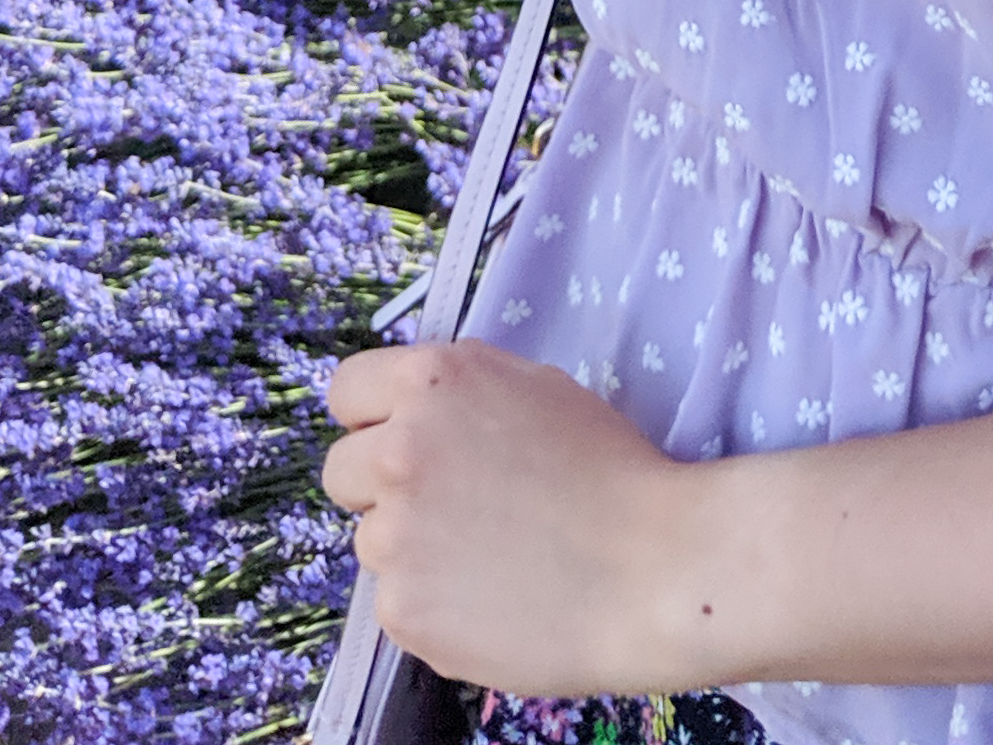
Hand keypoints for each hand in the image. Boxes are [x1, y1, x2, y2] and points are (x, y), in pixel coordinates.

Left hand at [323, 339, 696, 694]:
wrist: (649, 568)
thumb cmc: (610, 471)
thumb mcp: (539, 391)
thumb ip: (463, 395)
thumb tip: (419, 414)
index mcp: (436, 382)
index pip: (348, 389)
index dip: (374, 416)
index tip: (399, 437)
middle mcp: (401, 451)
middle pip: (343, 470)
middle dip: (383, 485)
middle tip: (450, 503)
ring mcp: (393, 536)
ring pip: (375, 539)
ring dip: (415, 547)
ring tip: (491, 554)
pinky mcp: (400, 610)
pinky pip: (400, 599)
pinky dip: (436, 600)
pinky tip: (493, 595)